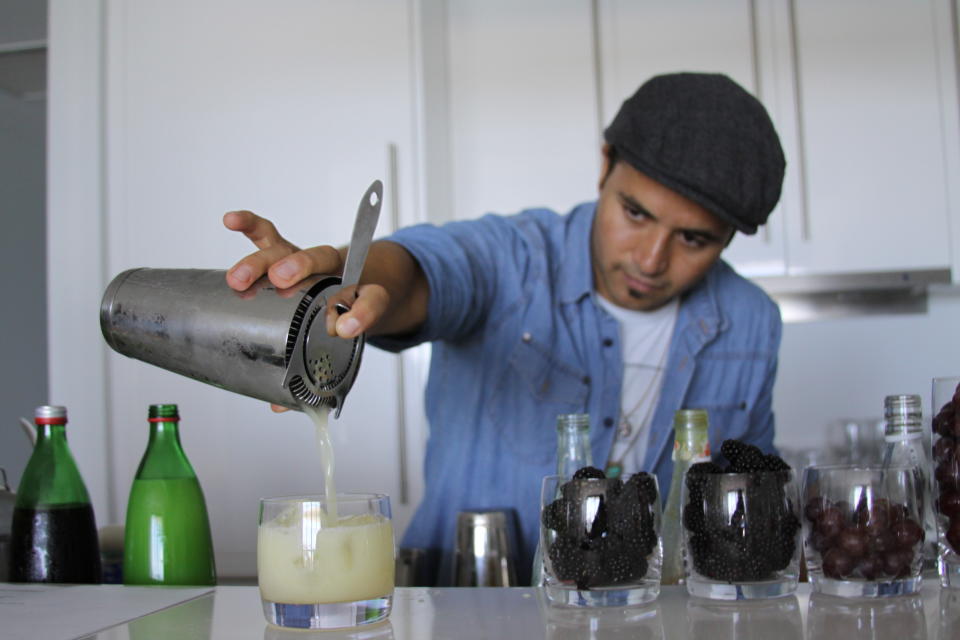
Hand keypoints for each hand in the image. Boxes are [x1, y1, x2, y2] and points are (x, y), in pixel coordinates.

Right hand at [223, 210, 391, 412]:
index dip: (361, 312)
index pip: (371, 298)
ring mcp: (313, 260)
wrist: (366, 284)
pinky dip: (251, 227)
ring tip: (239, 279)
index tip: (345, 327)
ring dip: (265, 261)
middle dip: (302, 268)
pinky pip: (270, 236)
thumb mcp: (347, 347)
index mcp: (366, 295)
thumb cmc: (348, 320)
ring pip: (291, 250)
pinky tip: (231, 221)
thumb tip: (280, 405)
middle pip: (324, 260)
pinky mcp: (289, 252)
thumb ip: (316, 374)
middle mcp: (341, 271)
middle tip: (282, 281)